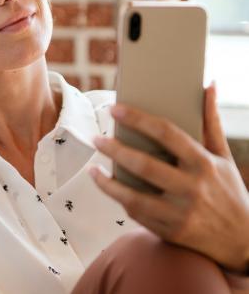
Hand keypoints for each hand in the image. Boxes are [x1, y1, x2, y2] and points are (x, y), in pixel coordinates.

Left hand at [89, 82, 248, 273]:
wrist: (245, 242)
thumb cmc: (230, 191)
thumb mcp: (223, 156)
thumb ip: (210, 121)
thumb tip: (208, 85)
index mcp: (203, 163)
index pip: (165, 133)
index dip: (137, 119)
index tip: (114, 109)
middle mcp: (192, 188)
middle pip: (144, 165)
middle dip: (115, 150)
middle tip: (96, 139)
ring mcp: (180, 213)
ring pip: (134, 196)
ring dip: (108, 182)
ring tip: (93, 168)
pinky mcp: (171, 231)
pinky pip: (138, 214)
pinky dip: (121, 200)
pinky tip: (110, 187)